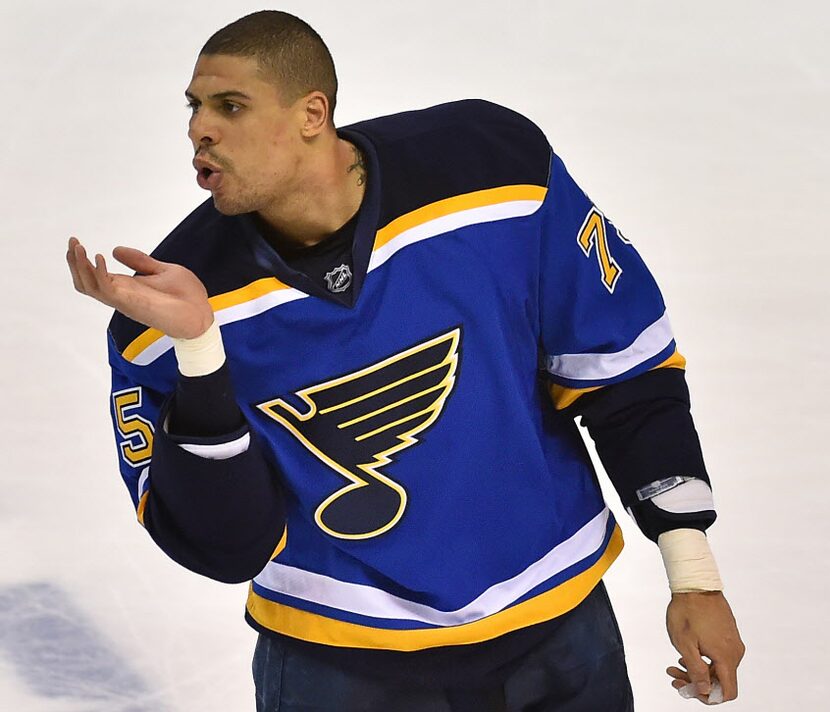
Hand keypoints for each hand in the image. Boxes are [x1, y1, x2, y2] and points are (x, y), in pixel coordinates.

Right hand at [67, 237, 213, 338]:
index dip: (82, 260)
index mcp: (127, 287)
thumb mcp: (162, 270)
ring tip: (78, 247)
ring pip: (90, 287)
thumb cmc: (187, 296)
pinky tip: (100, 257)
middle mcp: (122, 295)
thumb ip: (140, 261)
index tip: (75, 242)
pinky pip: (107, 290)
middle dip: (75, 262)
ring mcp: (125, 300)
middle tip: (72, 242)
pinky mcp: (133, 304)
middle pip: (85, 282)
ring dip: (81, 266)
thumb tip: (115, 249)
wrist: (202, 314)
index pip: (94, 275)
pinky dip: (99, 274)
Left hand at [665, 591, 744, 703]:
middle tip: (673, 676)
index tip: (689, 690)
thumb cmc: (687, 611)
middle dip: (696, 683)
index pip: (727, 692)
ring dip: (697, 671)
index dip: (709, 698)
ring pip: (718, 668)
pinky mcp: (728, 635)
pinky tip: (686, 655)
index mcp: (726, 657)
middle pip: (720, 681)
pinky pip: (719, 656)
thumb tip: (705, 692)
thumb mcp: (685, 643)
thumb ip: (696, 670)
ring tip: (674, 666)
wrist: (695, 585)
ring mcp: (733, 642)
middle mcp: (735, 652)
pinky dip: (703, 660)